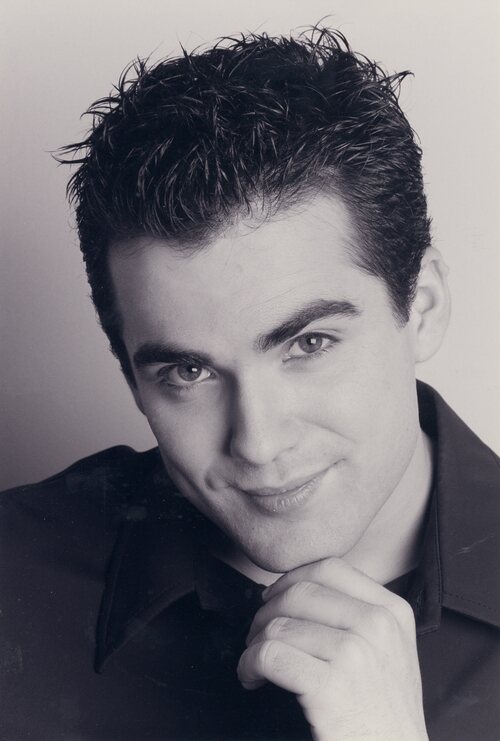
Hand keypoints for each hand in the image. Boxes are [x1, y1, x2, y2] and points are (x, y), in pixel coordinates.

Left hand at [237, 557, 427, 740]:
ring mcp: (356, 653)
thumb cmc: (384, 712)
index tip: (274, 597)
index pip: (330, 568)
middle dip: (267, 612)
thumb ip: (357, 613)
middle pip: (300, 592)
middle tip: (257, 635)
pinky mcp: (331, 686)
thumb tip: (299, 589)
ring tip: (255, 662)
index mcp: (392, 610)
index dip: (292, 578)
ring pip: (280, 625)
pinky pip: (270, 655)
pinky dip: (249, 664)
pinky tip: (252, 677)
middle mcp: (377, 625)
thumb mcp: (388, 649)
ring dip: (255, 643)